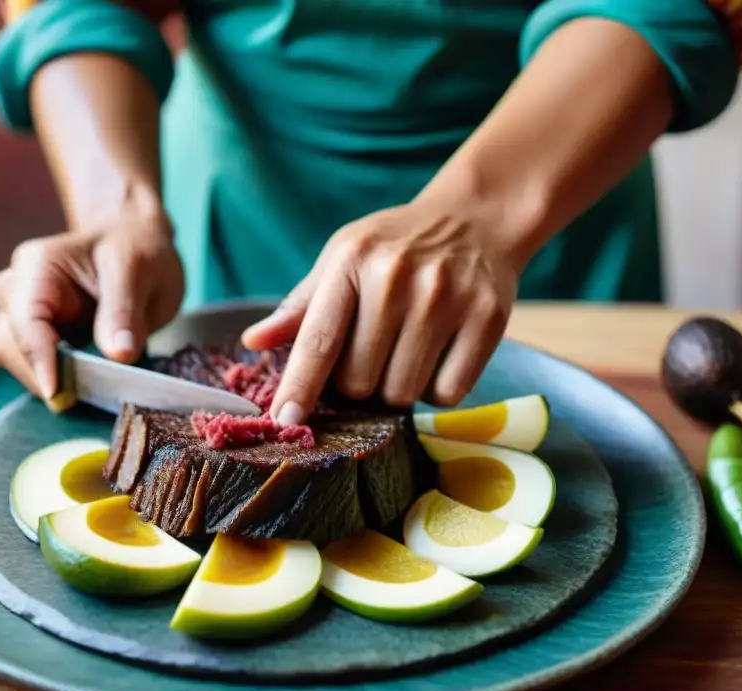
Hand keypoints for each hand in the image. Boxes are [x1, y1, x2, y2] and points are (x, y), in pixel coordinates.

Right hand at [0, 204, 183, 401]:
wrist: (135, 241)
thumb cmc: (136, 247)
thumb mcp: (139, 270)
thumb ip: (124, 311)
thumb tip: (118, 355)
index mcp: (38, 266)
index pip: (26, 322)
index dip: (39, 361)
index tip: (58, 394)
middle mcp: (18, 288)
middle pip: (10, 346)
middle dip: (45, 375)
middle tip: (91, 395)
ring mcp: (22, 312)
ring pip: (15, 360)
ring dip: (48, 380)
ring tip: (92, 388)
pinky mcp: (34, 333)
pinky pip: (32, 364)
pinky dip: (56, 378)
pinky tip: (86, 382)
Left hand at [242, 197, 519, 424]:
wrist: (476, 218)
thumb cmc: (393, 247)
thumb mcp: (342, 260)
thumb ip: (300, 307)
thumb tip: (253, 341)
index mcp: (351, 262)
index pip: (319, 340)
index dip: (300, 386)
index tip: (285, 421)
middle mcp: (397, 278)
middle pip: (360, 382)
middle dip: (357, 383)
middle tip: (371, 354)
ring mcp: (446, 297)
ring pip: (402, 394)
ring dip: (396, 389)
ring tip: (404, 350)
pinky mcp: (488, 317)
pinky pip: (447, 394)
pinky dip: (437, 390)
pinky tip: (437, 355)